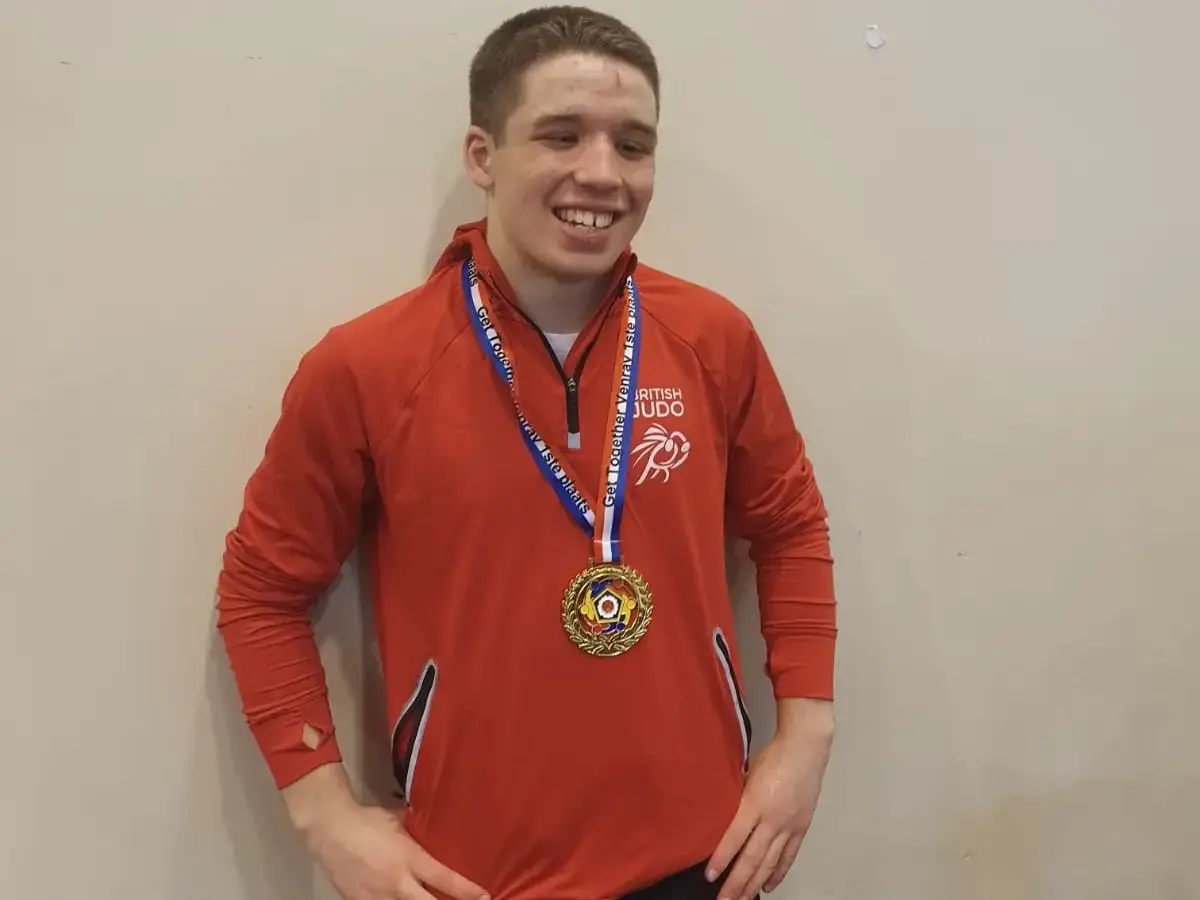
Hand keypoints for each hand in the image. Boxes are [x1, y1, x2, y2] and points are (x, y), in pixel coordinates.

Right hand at [304, 801, 489, 899]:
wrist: (329, 830)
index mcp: (409, 858)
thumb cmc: (368, 820)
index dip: (468, 891)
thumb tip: (436, 829)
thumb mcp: (399, 822)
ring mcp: (377, 898)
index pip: (445, 880)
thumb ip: (419, 831)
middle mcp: (396, 883)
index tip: (484, 897)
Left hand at [707, 700, 832, 899]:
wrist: (806, 749)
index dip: (722, 858)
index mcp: (754, 802)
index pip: (735, 837)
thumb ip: (737, 796)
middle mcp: (772, 819)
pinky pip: (788, 856)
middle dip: (737, 882)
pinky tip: (768, 885)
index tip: (711, 876)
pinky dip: (778, 872)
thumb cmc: (772, 755)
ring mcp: (789, 825)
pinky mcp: (801, 827)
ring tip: (743, 899)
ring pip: (770, 862)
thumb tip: (722, 813)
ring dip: (755, 883)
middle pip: (752, 857)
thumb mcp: (746, 772)